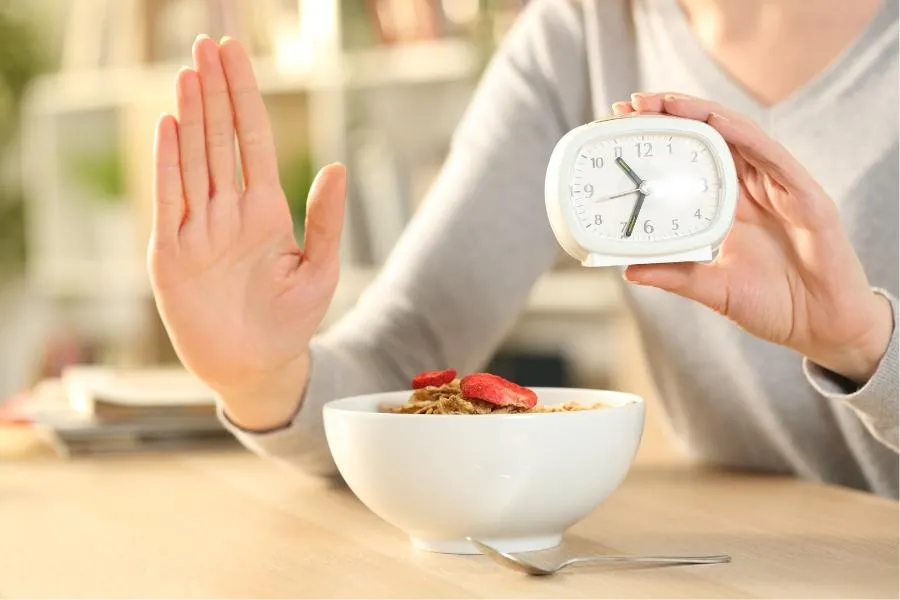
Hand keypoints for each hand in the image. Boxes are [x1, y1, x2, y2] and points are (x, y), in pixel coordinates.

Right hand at [148, 35, 345, 429]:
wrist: (258, 367)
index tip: (236, 55)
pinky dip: (169, 164)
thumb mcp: (318, 270)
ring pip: (194, 160)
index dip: (245, 97)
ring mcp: (198, 230)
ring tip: (189, 73)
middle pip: (220, 139)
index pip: (254, 141)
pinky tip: (169, 126)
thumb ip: (325, 220)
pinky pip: (170, 200)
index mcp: (265, 211)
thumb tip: (336, 166)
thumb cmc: (290, 322)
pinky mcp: (171, 254)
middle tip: (207, 44)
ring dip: (191, 115)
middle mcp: (229, 212)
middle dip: (215, 92)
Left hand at [612, 94, 892, 383]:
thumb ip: (674, 275)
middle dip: (672, 114)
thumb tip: (628, 270)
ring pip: (738, 135)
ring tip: (665, 102)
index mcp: (729, 205)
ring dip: (702, 114)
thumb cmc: (773, 304)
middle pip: (710, 136)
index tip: (622, 124)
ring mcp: (779, 187)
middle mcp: (752, 188)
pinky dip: (743, 134)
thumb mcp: (711, 289)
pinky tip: (717, 121)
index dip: (661, 138)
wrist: (822, 327)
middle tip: (632, 103)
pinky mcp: (805, 195)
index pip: (691, 157)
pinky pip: (773, 156)